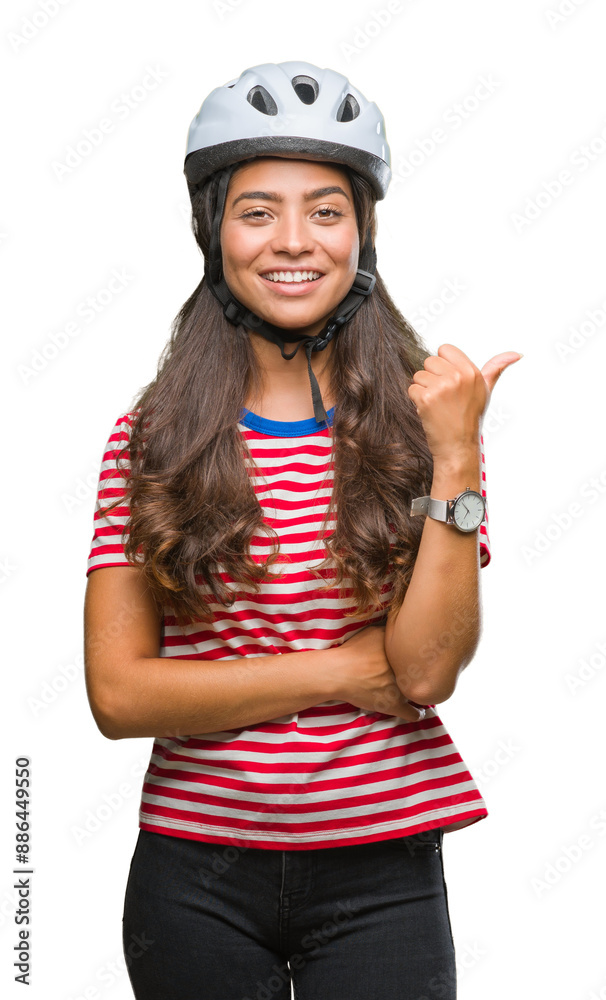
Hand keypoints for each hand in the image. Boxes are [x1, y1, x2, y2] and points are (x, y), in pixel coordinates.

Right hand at [335, 624, 425, 722]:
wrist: (337, 673)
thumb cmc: (352, 652)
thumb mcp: (373, 632)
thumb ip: (391, 631)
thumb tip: (404, 628)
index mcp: (402, 654)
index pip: (422, 658)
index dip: (424, 661)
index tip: (425, 662)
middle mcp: (405, 671)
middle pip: (423, 675)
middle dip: (424, 676)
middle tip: (423, 677)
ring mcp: (400, 689)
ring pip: (418, 694)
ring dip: (419, 694)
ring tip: (420, 693)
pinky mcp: (393, 705)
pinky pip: (412, 713)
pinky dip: (417, 714)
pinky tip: (420, 713)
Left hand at [408, 344, 522, 463]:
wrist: (458, 446)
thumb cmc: (470, 418)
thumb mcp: (486, 391)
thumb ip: (495, 369)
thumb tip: (517, 354)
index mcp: (471, 372)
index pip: (444, 349)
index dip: (443, 365)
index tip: (449, 381)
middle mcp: (458, 377)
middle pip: (429, 361)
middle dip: (432, 377)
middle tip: (444, 396)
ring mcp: (441, 387)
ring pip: (419, 375)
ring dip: (423, 390)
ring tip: (438, 404)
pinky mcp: (426, 399)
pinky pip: (412, 389)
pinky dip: (416, 400)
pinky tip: (430, 411)